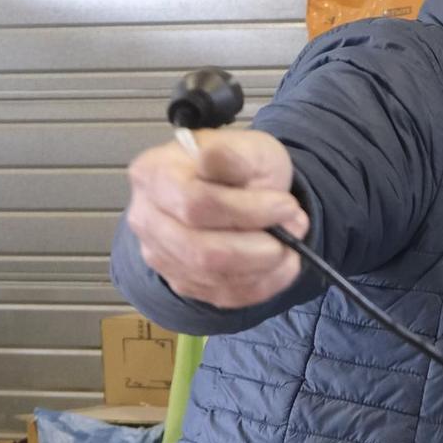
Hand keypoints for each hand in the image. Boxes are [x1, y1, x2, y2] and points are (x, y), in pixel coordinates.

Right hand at [125, 129, 310, 309]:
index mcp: (154, 174)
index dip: (247, 210)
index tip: (287, 205)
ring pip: (213, 277)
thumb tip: (211, 159)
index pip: (195, 204)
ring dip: (266, 265)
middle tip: (295, 229)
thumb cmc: (239, 167)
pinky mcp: (183, 282)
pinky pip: (226, 295)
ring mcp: (160, 255)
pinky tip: (283, 263)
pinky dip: (265, 283)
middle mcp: (147, 219)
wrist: (240, 191)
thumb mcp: (247, 147)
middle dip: (259, 246)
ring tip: (291, 243)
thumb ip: (232, 154)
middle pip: (201, 251)